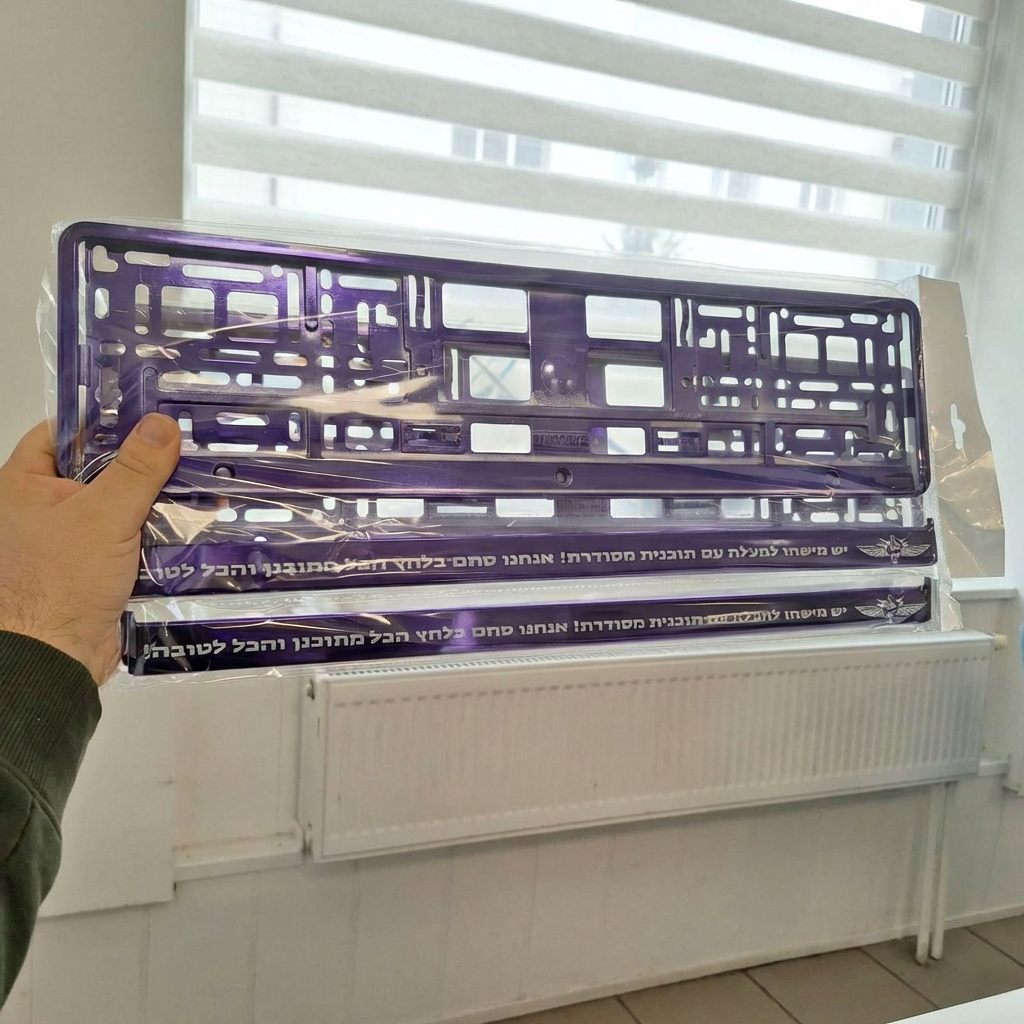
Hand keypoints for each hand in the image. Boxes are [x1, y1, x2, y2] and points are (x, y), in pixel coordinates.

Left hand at [0, 415, 180, 683]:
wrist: (56, 657)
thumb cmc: (62, 579)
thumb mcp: (104, 514)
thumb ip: (136, 468)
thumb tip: (162, 422)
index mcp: (23, 486)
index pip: (59, 434)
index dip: (100, 421)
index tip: (146, 413)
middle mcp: (41, 510)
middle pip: (96, 470)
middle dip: (140, 462)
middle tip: (186, 442)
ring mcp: (69, 542)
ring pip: (117, 507)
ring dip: (153, 500)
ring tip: (200, 478)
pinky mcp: (94, 570)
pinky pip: (128, 540)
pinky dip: (155, 533)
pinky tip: (194, 521)